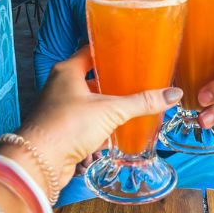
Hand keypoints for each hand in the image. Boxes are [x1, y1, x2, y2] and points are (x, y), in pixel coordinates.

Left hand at [12, 47, 181, 191]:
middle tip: (136, 80)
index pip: (92, 50)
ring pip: (89, 103)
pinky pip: (84, 123)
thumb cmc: (69, 125)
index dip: (111, 50)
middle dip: (113, 83)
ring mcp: (59, 108)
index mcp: (68, 70)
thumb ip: (141, 102)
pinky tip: (115, 133)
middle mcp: (60, 85)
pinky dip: (98, 128)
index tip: (131, 51)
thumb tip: (173, 94)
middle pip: (92, 78)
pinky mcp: (61, 130)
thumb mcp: (110, 110)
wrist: (41, 162)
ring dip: (106, 108)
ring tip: (130, 107)